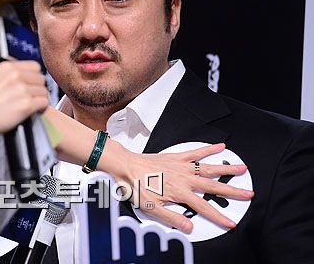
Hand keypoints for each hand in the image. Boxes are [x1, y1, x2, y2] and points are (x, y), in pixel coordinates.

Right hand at [0, 60, 48, 142]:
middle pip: (41, 79)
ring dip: (39, 99)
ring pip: (44, 91)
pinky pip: (44, 102)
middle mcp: (16, 75)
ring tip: (30, 105)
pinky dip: (41, 108)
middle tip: (31, 97)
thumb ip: (11, 74)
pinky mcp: (27, 104)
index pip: (35, 66)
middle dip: (37, 88)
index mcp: (7, 66)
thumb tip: (28, 76)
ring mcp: (22, 89)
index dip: (34, 77)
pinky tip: (33, 111)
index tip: (31, 84)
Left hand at [112, 142, 253, 232]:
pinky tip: (219, 146)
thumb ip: (171, 218)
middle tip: (249, 193)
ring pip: (208, 167)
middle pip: (213, 186)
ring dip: (226, 168)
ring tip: (241, 168)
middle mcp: (184, 178)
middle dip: (232, 191)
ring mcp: (181, 166)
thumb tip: (188, 227)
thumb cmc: (136, 186)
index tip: (231, 223)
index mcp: (179, 192)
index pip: (204, 207)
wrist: (126, 166)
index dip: (218, 216)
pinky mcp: (176, 157)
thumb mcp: (151, 208)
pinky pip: (195, 152)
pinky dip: (208, 149)